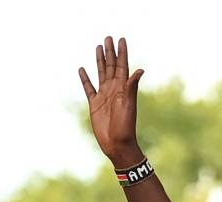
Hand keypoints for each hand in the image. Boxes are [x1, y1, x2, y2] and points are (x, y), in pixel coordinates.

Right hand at [79, 37, 144, 168]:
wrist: (117, 143)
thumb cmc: (126, 126)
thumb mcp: (129, 104)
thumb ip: (131, 87)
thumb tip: (140, 69)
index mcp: (123, 88)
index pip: (122, 66)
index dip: (122, 53)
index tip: (121, 39)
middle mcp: (114, 89)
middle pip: (111, 66)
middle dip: (110, 52)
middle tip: (108, 37)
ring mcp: (104, 96)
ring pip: (101, 73)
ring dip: (99, 61)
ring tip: (98, 47)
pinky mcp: (94, 104)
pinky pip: (89, 88)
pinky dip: (85, 78)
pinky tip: (82, 69)